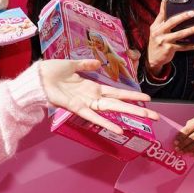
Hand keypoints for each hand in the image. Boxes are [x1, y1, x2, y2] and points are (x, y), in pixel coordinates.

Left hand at [39, 58, 157, 134]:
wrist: (37, 78)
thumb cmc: (53, 71)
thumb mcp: (72, 65)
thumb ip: (85, 65)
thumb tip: (98, 63)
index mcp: (93, 87)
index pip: (117, 92)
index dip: (132, 96)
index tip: (147, 99)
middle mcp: (93, 97)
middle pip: (120, 104)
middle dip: (138, 110)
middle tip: (156, 116)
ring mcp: (86, 103)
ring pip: (112, 110)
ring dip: (129, 115)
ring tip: (146, 119)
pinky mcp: (77, 108)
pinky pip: (94, 117)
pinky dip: (106, 123)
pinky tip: (119, 129)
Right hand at [145, 0, 193, 77]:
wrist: (152, 59)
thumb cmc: (157, 42)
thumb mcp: (156, 31)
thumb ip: (163, 21)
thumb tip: (169, 9)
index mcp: (155, 26)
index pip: (161, 13)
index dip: (164, 5)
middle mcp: (158, 32)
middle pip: (171, 22)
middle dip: (183, 16)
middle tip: (193, 12)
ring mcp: (163, 41)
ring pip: (179, 34)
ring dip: (191, 30)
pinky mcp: (168, 49)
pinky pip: (182, 47)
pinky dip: (191, 46)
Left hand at [175, 113, 193, 154]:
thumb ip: (189, 126)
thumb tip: (179, 137)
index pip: (187, 130)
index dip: (180, 137)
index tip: (175, 142)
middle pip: (192, 138)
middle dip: (183, 145)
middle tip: (177, 149)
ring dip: (189, 149)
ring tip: (183, 152)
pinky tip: (191, 154)